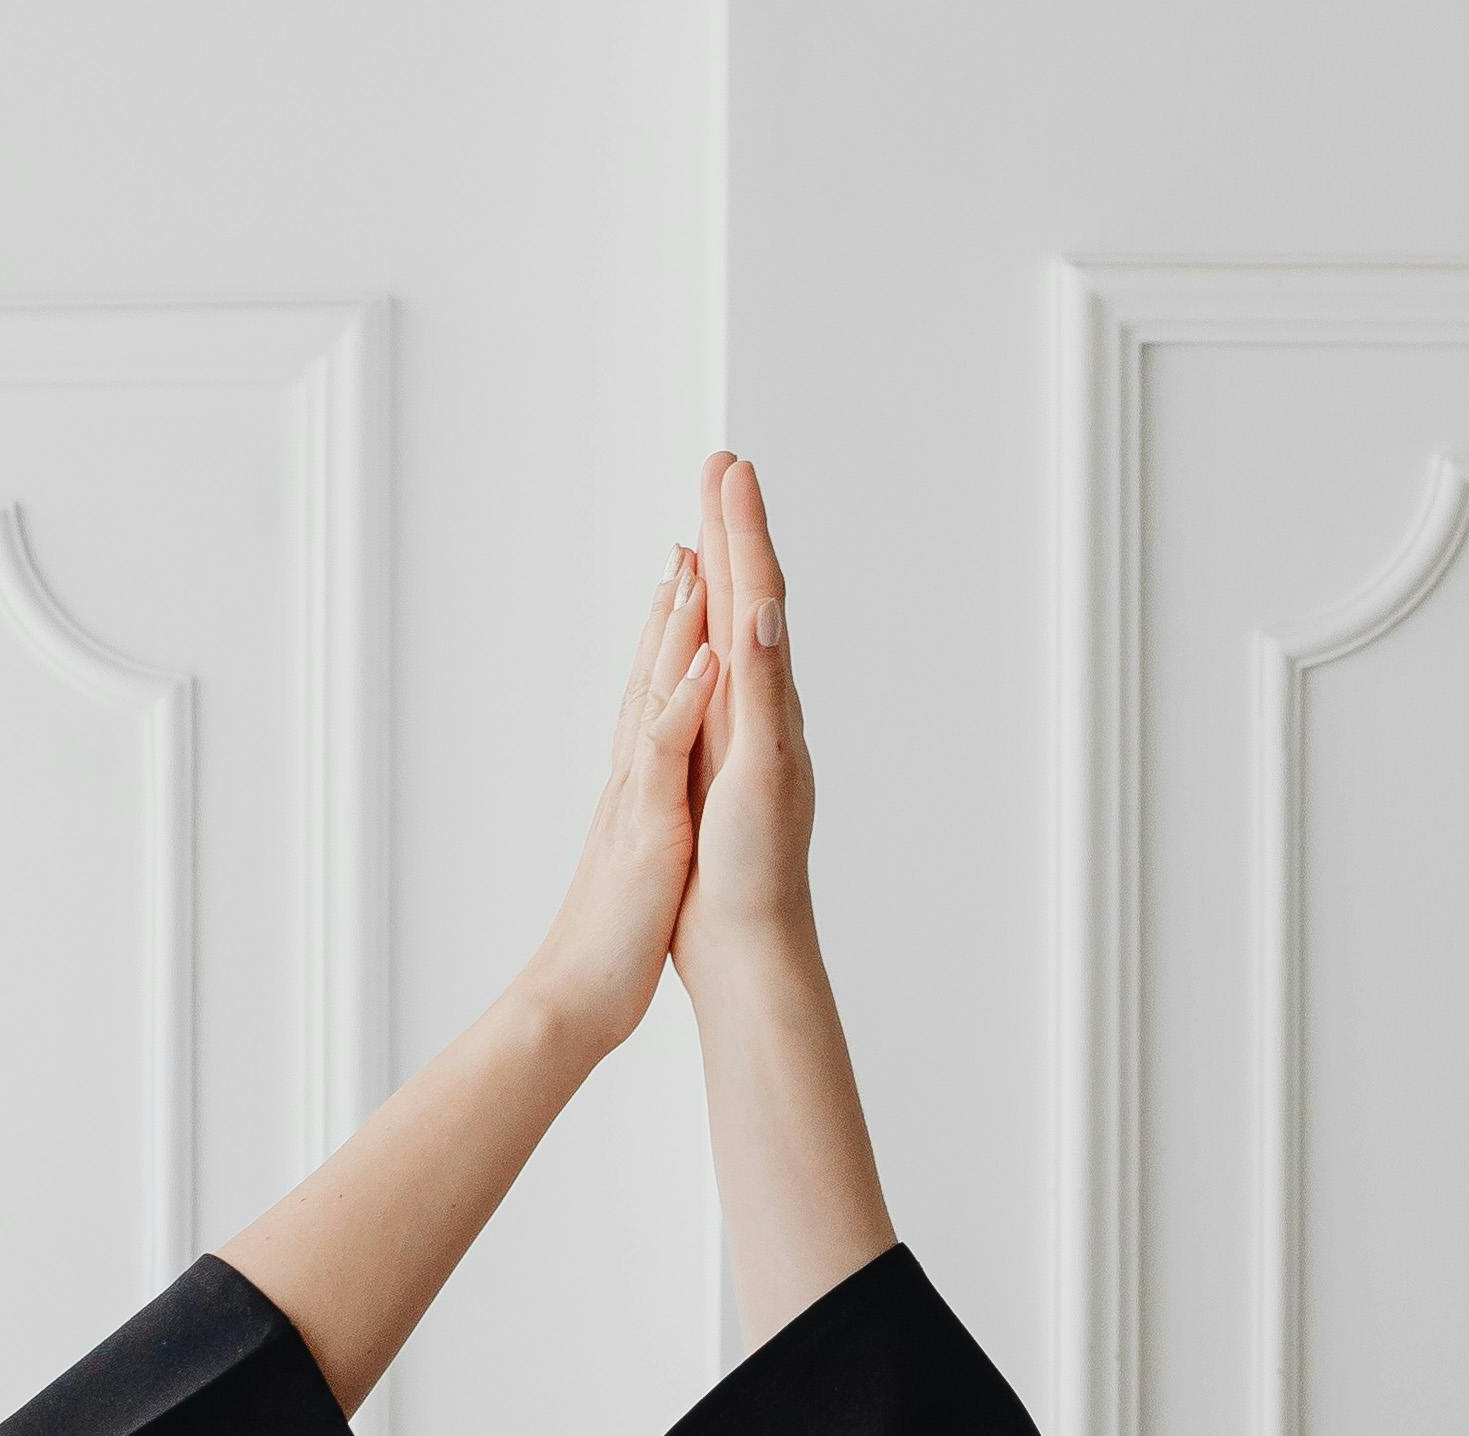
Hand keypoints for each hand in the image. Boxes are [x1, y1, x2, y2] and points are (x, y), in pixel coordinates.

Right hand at [511, 542, 719, 1055]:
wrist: (580, 994)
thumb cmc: (616, 933)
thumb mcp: (640, 849)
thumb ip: (647, 802)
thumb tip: (654, 774)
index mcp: (644, 779)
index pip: (662, 686)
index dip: (676, 627)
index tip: (691, 568)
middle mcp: (636, 772)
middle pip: (656, 667)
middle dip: (676, 597)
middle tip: (690, 526)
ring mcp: (637, 793)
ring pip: (657, 692)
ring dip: (677, 625)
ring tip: (696, 560)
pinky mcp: (645, 826)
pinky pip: (664, 752)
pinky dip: (686, 702)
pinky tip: (709, 659)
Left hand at [672, 450, 815, 977]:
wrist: (744, 946)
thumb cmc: (719, 876)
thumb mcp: (699, 781)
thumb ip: (706, 726)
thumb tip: (702, 680)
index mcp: (737, 713)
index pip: (726, 615)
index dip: (720, 550)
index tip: (711, 486)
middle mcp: (761, 714)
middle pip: (750, 602)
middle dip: (738, 527)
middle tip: (728, 456)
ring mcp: (769, 738)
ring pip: (760, 633)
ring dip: (752, 560)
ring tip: (741, 492)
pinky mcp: (765, 774)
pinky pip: (761, 703)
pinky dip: (757, 652)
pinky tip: (751, 602)